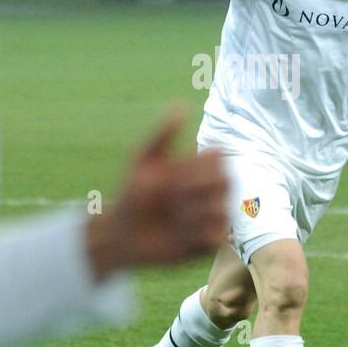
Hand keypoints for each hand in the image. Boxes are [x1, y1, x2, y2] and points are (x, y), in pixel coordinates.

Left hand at [86, 108, 228, 279]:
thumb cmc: (131, 193)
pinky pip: (218, 235)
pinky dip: (197, 233)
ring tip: (171, 217)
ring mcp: (210, 216)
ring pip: (223, 209)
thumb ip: (162, 134)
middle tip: (170, 196)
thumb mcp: (142, 159)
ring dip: (192, 213)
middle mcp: (208, 191)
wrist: (120, 231)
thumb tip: (182, 104)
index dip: (199, 166)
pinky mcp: (208, 242)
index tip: (174, 173)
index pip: (219, 157)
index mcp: (197, 168)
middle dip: (196, 189)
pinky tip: (177, 234)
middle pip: (227, 181)